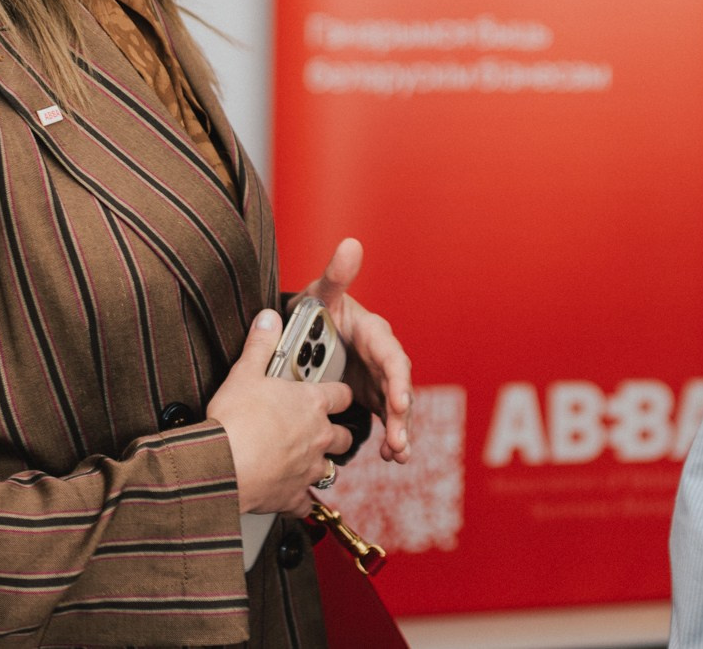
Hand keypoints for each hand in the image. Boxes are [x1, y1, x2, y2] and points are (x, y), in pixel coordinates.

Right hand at [208, 309, 354, 516]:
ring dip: (320, 465)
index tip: (334, 394)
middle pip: (343, 435)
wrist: (221, 467)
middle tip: (318, 430)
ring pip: (330, 469)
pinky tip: (290, 495)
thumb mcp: (245, 372)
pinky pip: (306, 502)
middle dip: (334, 433)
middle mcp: (318, 436)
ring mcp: (309, 468)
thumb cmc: (234, 421)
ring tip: (306, 462)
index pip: (341, 395)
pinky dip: (300, 499)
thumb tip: (269, 318)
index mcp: (311, 403)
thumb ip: (261, 344)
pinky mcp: (294, 496)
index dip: (337, 394)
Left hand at [299, 238, 413, 463]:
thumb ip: (336, 275)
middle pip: (398, 389)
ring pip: (396, 409)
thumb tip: (351, 244)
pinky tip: (393, 458)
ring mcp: (377, 381)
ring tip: (398, 455)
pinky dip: (392, 439)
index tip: (398, 402)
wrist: (302, 332)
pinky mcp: (370, 398)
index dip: (398, 380)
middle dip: (400, 416)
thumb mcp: (320, 293)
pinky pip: (385, 421)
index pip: (391, 356)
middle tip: (398, 441)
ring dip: (400, 432)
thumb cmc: (314, 309)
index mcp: (372, 333)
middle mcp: (380, 358)